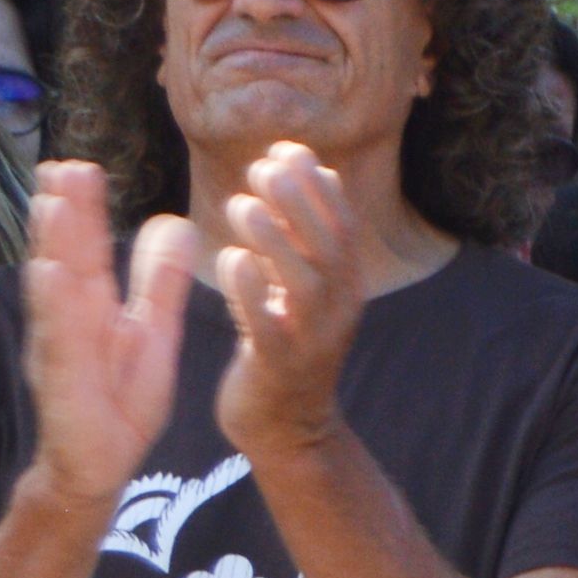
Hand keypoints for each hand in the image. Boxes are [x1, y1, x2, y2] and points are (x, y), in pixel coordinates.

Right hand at [15, 160, 196, 517]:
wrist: (98, 464)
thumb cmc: (118, 396)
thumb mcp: (152, 332)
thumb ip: (159, 282)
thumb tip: (177, 223)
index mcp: (89, 306)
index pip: (86, 249)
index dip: (83, 211)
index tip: (78, 166)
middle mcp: (67, 320)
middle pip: (64, 259)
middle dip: (62, 215)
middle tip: (61, 166)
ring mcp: (59, 349)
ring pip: (54, 292)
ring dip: (52, 248)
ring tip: (52, 204)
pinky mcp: (62, 382)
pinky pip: (59, 339)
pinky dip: (54, 307)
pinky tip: (51, 275)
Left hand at [207, 140, 381, 464]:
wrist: (288, 428)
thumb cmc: (286, 345)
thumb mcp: (305, 288)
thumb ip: (303, 235)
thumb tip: (306, 168)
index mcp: (346, 286)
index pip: (343, 223)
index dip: (317, 184)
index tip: (284, 149)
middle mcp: (340, 309)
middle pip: (329, 245)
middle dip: (299, 201)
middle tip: (261, 168)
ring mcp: (313, 340)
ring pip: (306, 282)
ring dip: (276, 239)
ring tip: (241, 205)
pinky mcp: (281, 368)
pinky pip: (271, 328)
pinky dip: (253, 291)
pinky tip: (231, 260)